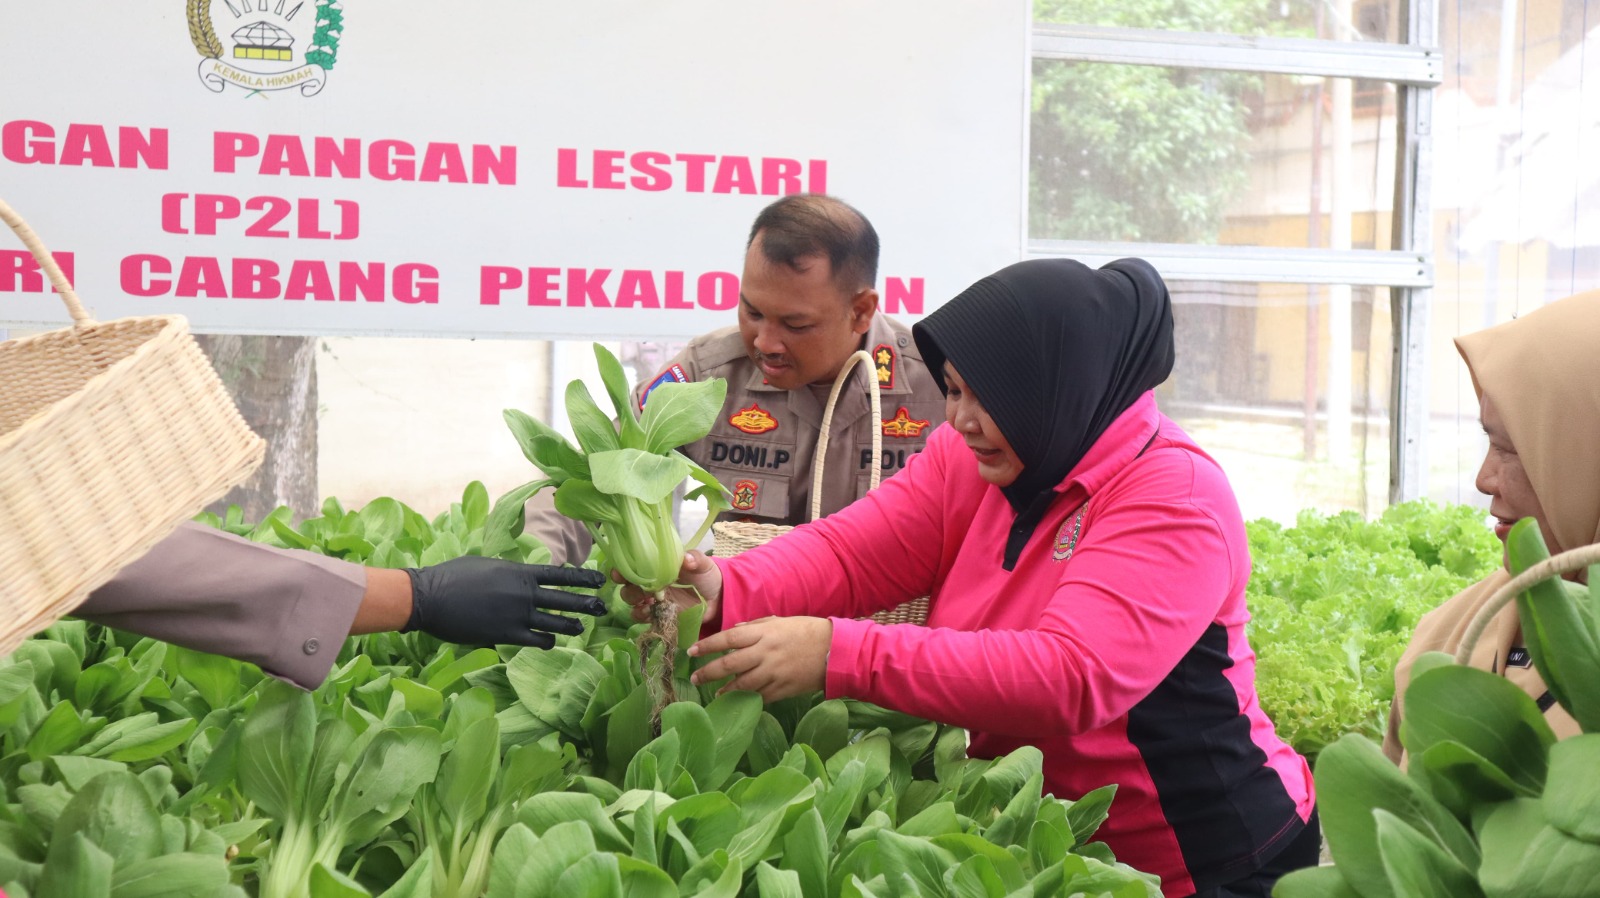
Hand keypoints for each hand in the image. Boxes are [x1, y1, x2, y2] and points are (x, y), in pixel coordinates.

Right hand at [405, 556, 606, 648]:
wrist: (431, 596)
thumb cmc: (452, 576)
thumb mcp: (485, 565)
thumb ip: (507, 572)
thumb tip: (514, 575)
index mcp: (520, 572)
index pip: (560, 575)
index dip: (583, 578)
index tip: (600, 580)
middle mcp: (524, 593)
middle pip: (565, 599)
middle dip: (586, 603)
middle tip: (602, 606)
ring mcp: (518, 615)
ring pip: (555, 622)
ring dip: (571, 625)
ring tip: (582, 626)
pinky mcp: (507, 635)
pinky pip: (537, 640)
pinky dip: (547, 641)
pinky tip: (551, 642)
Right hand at [619, 550, 721, 624]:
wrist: (718, 599)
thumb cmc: (706, 576)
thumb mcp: (702, 564)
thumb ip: (695, 559)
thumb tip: (687, 559)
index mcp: (656, 567)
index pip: (632, 565)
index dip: (621, 568)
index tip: (619, 573)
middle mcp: (650, 582)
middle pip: (627, 584)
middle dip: (627, 587)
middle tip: (639, 589)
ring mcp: (653, 599)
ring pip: (631, 601)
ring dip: (633, 601)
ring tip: (646, 601)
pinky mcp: (658, 615)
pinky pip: (642, 616)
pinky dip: (641, 614)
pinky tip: (649, 612)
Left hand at [688, 616, 831, 701]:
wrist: (834, 650)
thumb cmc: (806, 631)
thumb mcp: (780, 622)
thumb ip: (755, 626)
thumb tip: (734, 630)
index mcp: (763, 633)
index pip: (728, 638)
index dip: (707, 645)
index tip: (692, 651)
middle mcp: (765, 652)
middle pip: (730, 663)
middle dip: (709, 672)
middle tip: (695, 678)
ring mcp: (774, 672)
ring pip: (742, 684)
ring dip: (726, 690)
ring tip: (715, 693)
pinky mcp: (783, 689)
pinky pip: (760, 696)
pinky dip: (747, 699)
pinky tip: (738, 700)